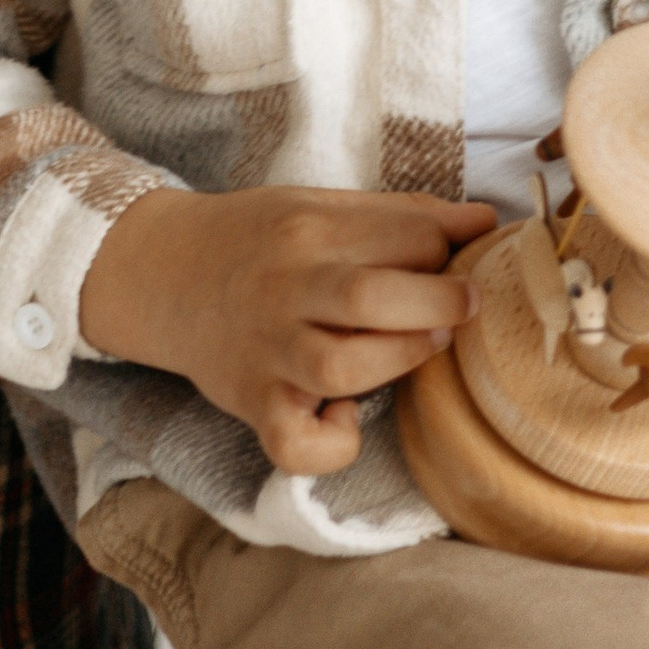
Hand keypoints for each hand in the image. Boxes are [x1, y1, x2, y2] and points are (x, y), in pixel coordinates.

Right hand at [77, 185, 494, 476]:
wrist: (161, 272)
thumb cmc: (259, 239)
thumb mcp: (318, 205)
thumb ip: (400, 216)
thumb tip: (487, 223)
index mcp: (309, 228)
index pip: (402, 235)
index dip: (449, 247)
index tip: (465, 260)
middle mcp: (285, 287)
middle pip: (371, 298)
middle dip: (438, 303)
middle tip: (466, 306)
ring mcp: (267, 350)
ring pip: (339, 369)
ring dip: (398, 361)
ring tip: (423, 349)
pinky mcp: (252, 403)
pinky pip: (295, 444)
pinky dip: (333, 443)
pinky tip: (349, 416)